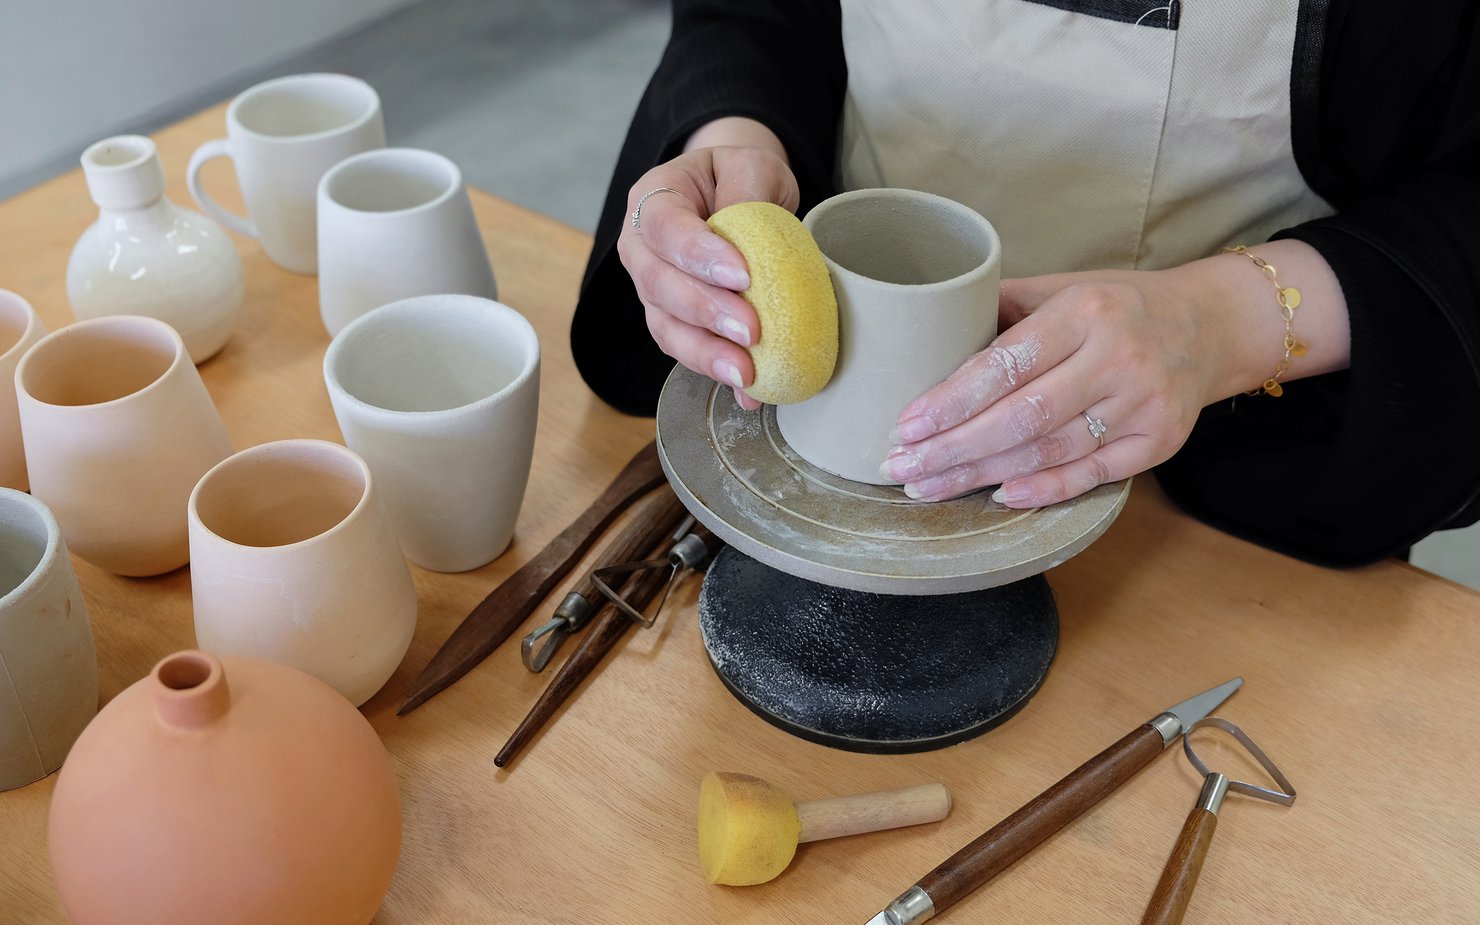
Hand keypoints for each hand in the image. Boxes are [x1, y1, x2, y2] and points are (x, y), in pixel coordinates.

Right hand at [617, 125, 797, 410]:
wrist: (738, 197)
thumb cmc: (741, 179)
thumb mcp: (751, 166)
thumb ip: (748, 194)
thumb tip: (751, 245)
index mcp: (654, 197)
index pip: (664, 226)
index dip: (697, 253)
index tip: (742, 275)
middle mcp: (641, 247)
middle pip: (658, 283)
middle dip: (705, 311)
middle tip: (751, 330)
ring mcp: (652, 290)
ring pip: (666, 326)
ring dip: (706, 353)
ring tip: (746, 372)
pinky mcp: (673, 322)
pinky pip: (686, 350)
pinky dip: (717, 371)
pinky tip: (748, 391)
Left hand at [879, 270, 1224, 506]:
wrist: (1211, 325)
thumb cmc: (1119, 306)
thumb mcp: (1065, 288)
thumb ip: (1002, 309)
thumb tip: (928, 333)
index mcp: (1085, 312)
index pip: (1005, 364)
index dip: (951, 401)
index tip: (906, 426)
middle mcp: (1117, 358)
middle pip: (1021, 417)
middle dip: (953, 449)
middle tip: (902, 470)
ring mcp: (1142, 404)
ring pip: (1049, 451)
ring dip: (982, 475)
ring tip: (931, 488)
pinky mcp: (1158, 441)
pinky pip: (1091, 474)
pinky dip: (1043, 490)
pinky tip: (998, 496)